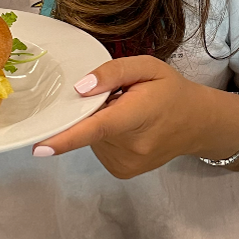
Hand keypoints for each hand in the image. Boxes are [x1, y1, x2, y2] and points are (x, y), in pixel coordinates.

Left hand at [32, 56, 238, 179]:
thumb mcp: (148, 67)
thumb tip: (80, 88)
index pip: (98, 127)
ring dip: (101, 123)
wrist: (198, 123)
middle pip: (90, 126)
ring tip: (126, 112)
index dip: (66, 137)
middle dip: (94, 109)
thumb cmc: (171, 91)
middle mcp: (131, 146)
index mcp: (138, 115)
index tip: (39, 148)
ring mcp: (127, 163)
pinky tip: (126, 128)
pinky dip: (105, 136)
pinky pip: (99, 148)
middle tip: (120, 98)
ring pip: (92, 138)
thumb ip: (113, 72)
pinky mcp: (122, 171)